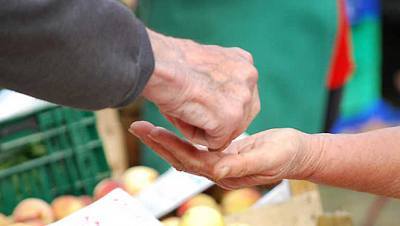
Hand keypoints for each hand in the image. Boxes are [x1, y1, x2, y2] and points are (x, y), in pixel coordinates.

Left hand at [130, 121, 320, 189]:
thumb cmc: (286, 154)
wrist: (297, 152)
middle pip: (182, 158)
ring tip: (146, 126)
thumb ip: (243, 165)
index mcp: (226, 171)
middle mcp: (218, 169)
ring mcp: (220, 161)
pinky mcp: (223, 152)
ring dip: (165, 140)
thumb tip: (217, 171)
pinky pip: (196, 146)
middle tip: (138, 127)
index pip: (191, 161)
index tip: (151, 131)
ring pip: (186, 152)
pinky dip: (181, 136)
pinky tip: (172, 126)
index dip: (171, 147)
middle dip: (159, 144)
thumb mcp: (268, 157)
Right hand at [141, 29, 259, 149]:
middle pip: (240, 118)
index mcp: (244, 62)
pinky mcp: (230, 118)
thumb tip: (215, 101)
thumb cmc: (168, 63)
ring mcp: (242, 99)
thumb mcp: (203, 66)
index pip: (240, 99)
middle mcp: (250, 77)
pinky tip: (182, 115)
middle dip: (217, 122)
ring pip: (227, 132)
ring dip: (204, 128)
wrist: (156, 63)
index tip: (197, 99)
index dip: (217, 107)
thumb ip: (218, 82)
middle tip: (190, 108)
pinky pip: (214, 142)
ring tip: (184, 108)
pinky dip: (195, 135)